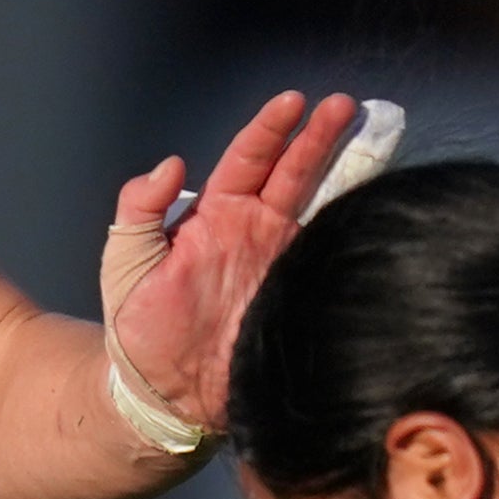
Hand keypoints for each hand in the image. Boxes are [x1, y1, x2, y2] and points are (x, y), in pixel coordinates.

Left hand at [101, 93, 364, 433]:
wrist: (164, 396)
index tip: (294, 102)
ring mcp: (280, 261)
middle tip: (346, 105)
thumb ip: (139, 209)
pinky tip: (372, 206)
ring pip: (318, 204)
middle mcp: (255, 230)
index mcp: (215, 215)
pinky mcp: (298, 294)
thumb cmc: (138, 328)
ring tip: (371, 134)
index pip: (248, 159)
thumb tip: (173, 163)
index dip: (270, 130)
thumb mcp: (126, 261)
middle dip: (319, 136)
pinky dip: (349, 228)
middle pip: (294, 171)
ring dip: (344, 169)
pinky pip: (328, 254)